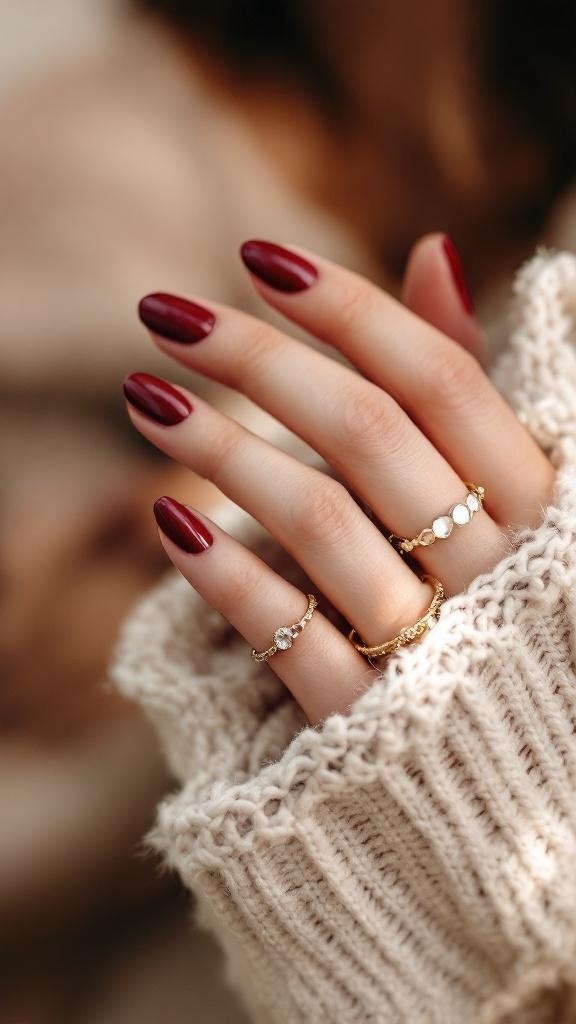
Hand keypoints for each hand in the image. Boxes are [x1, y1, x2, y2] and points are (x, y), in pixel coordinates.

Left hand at [123, 235, 553, 724]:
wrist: (500, 758)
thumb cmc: (491, 588)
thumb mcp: (497, 486)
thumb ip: (460, 379)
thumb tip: (431, 248)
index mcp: (534, 500)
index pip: (439, 378)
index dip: (348, 307)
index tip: (258, 256)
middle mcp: (494, 566)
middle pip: (367, 433)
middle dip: (260, 358)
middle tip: (165, 313)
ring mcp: (433, 647)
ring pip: (320, 523)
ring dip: (222, 449)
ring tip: (144, 397)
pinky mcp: (369, 718)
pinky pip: (291, 638)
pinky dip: (226, 576)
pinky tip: (167, 518)